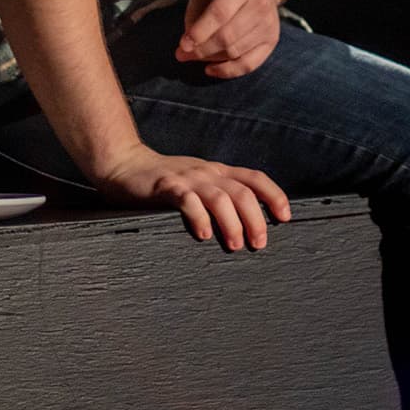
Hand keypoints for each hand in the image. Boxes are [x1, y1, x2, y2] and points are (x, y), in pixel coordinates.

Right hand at [95, 142, 290, 250]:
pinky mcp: (166, 187)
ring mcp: (188, 179)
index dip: (274, 196)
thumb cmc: (164, 181)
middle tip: (259, 243)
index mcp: (218, 171)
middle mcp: (207, 172)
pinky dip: (199, 217)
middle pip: (242, 193)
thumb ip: (219, 195)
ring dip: (232, 223)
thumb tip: (246, 224)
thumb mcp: (198, 182)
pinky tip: (203, 234)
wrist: (124, 164)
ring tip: (235, 245)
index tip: (285, 217)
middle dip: (256, 219)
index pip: (255, 179)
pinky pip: (188, 201)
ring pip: (220, 198)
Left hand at [175, 0, 282, 78]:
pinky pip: (249, 64)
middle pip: (227, 37)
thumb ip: (194, 10)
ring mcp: (269, 24)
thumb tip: (188, 43)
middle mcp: (260, 4)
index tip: (183, 45)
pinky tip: (210, 69)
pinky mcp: (272, 39)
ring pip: (235, 52)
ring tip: (193, 56)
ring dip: (210, 59)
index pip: (219, 13)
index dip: (200, 32)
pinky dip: (228, 71)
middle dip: (201, 49)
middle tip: (182, 54)